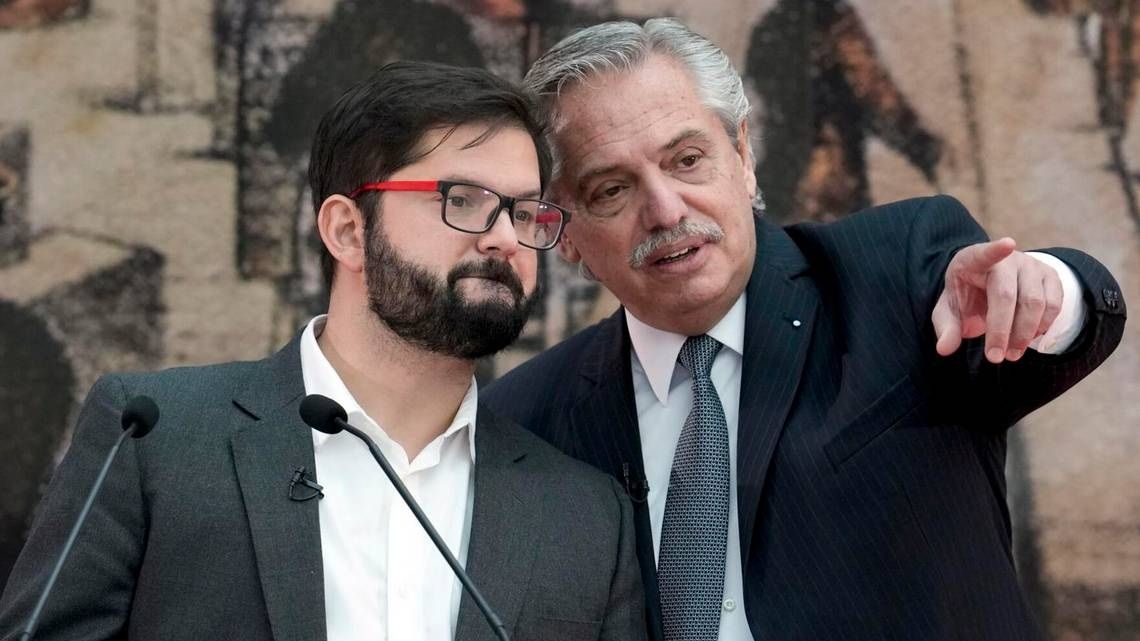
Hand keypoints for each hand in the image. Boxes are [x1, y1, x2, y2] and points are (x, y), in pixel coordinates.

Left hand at [932, 238, 1063, 362]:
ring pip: (1036, 302)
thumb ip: (946, 327)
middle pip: (1007, 295)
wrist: (992, 283)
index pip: (984, 253)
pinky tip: (1027, 338)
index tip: (1008, 244)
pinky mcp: (1051, 276)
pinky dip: (1042, 327)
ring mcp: (1032, 266)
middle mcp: (1006, 259)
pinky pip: (1053, 305)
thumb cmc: (967, 295)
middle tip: (995, 357)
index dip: (995, 249)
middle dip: (1001, 330)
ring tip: (1011, 355)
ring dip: (1024, 334)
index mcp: (973, 259)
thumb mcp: (949, 309)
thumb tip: (944, 349)